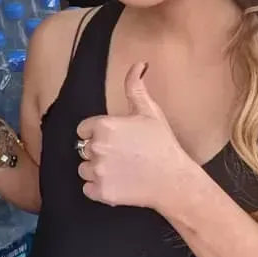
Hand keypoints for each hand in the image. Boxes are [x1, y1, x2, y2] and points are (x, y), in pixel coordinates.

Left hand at [76, 62, 198, 214]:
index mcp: (103, 126)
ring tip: (119, 170)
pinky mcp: (100, 192)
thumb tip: (138, 64)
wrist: (174, 179)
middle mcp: (96, 147)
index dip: (96, 133)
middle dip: (98, 151)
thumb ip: (135, 87)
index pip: (83, 129)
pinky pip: (87, 189)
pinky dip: (98, 189)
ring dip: (96, 170)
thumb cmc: (162, 144)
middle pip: (83, 149)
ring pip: (83, 169)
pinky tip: (117, 183)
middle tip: (121, 155)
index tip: (114, 139)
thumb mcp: (149, 111)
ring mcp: (97, 171)